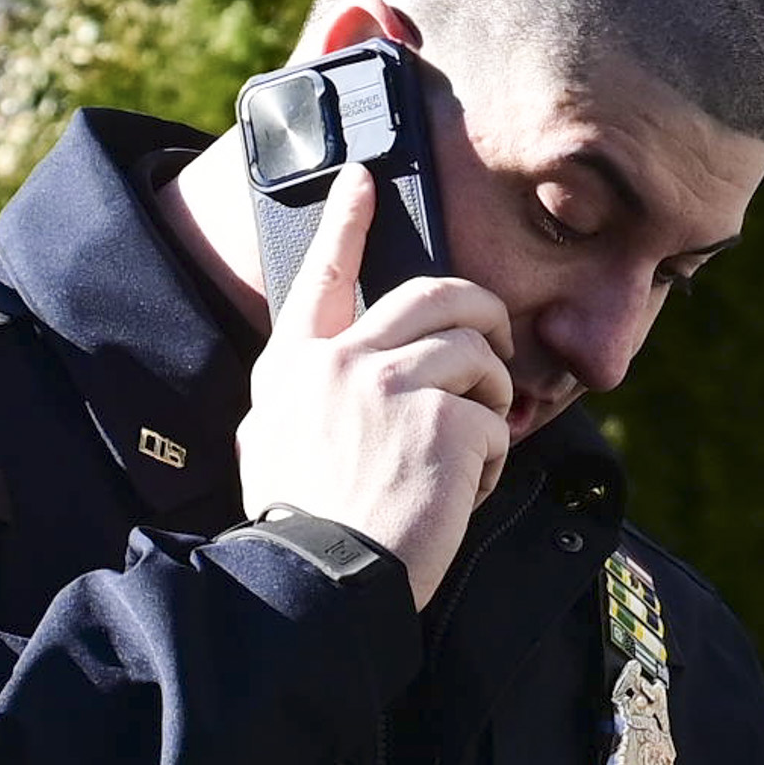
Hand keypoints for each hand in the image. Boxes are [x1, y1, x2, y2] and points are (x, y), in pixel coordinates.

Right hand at [234, 173, 510, 607]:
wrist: (316, 585)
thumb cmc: (297, 529)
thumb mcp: (270, 447)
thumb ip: (304, 400)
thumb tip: (329, 380)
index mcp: (294, 366)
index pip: (322, 276)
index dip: (344, 223)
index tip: (360, 179)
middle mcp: (340, 361)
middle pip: (436, 293)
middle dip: (480, 313)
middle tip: (493, 344)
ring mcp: (392, 386)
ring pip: (476, 354)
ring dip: (489, 403)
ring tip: (468, 454)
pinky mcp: (444, 422)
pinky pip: (493, 423)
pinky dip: (489, 466)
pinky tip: (460, 499)